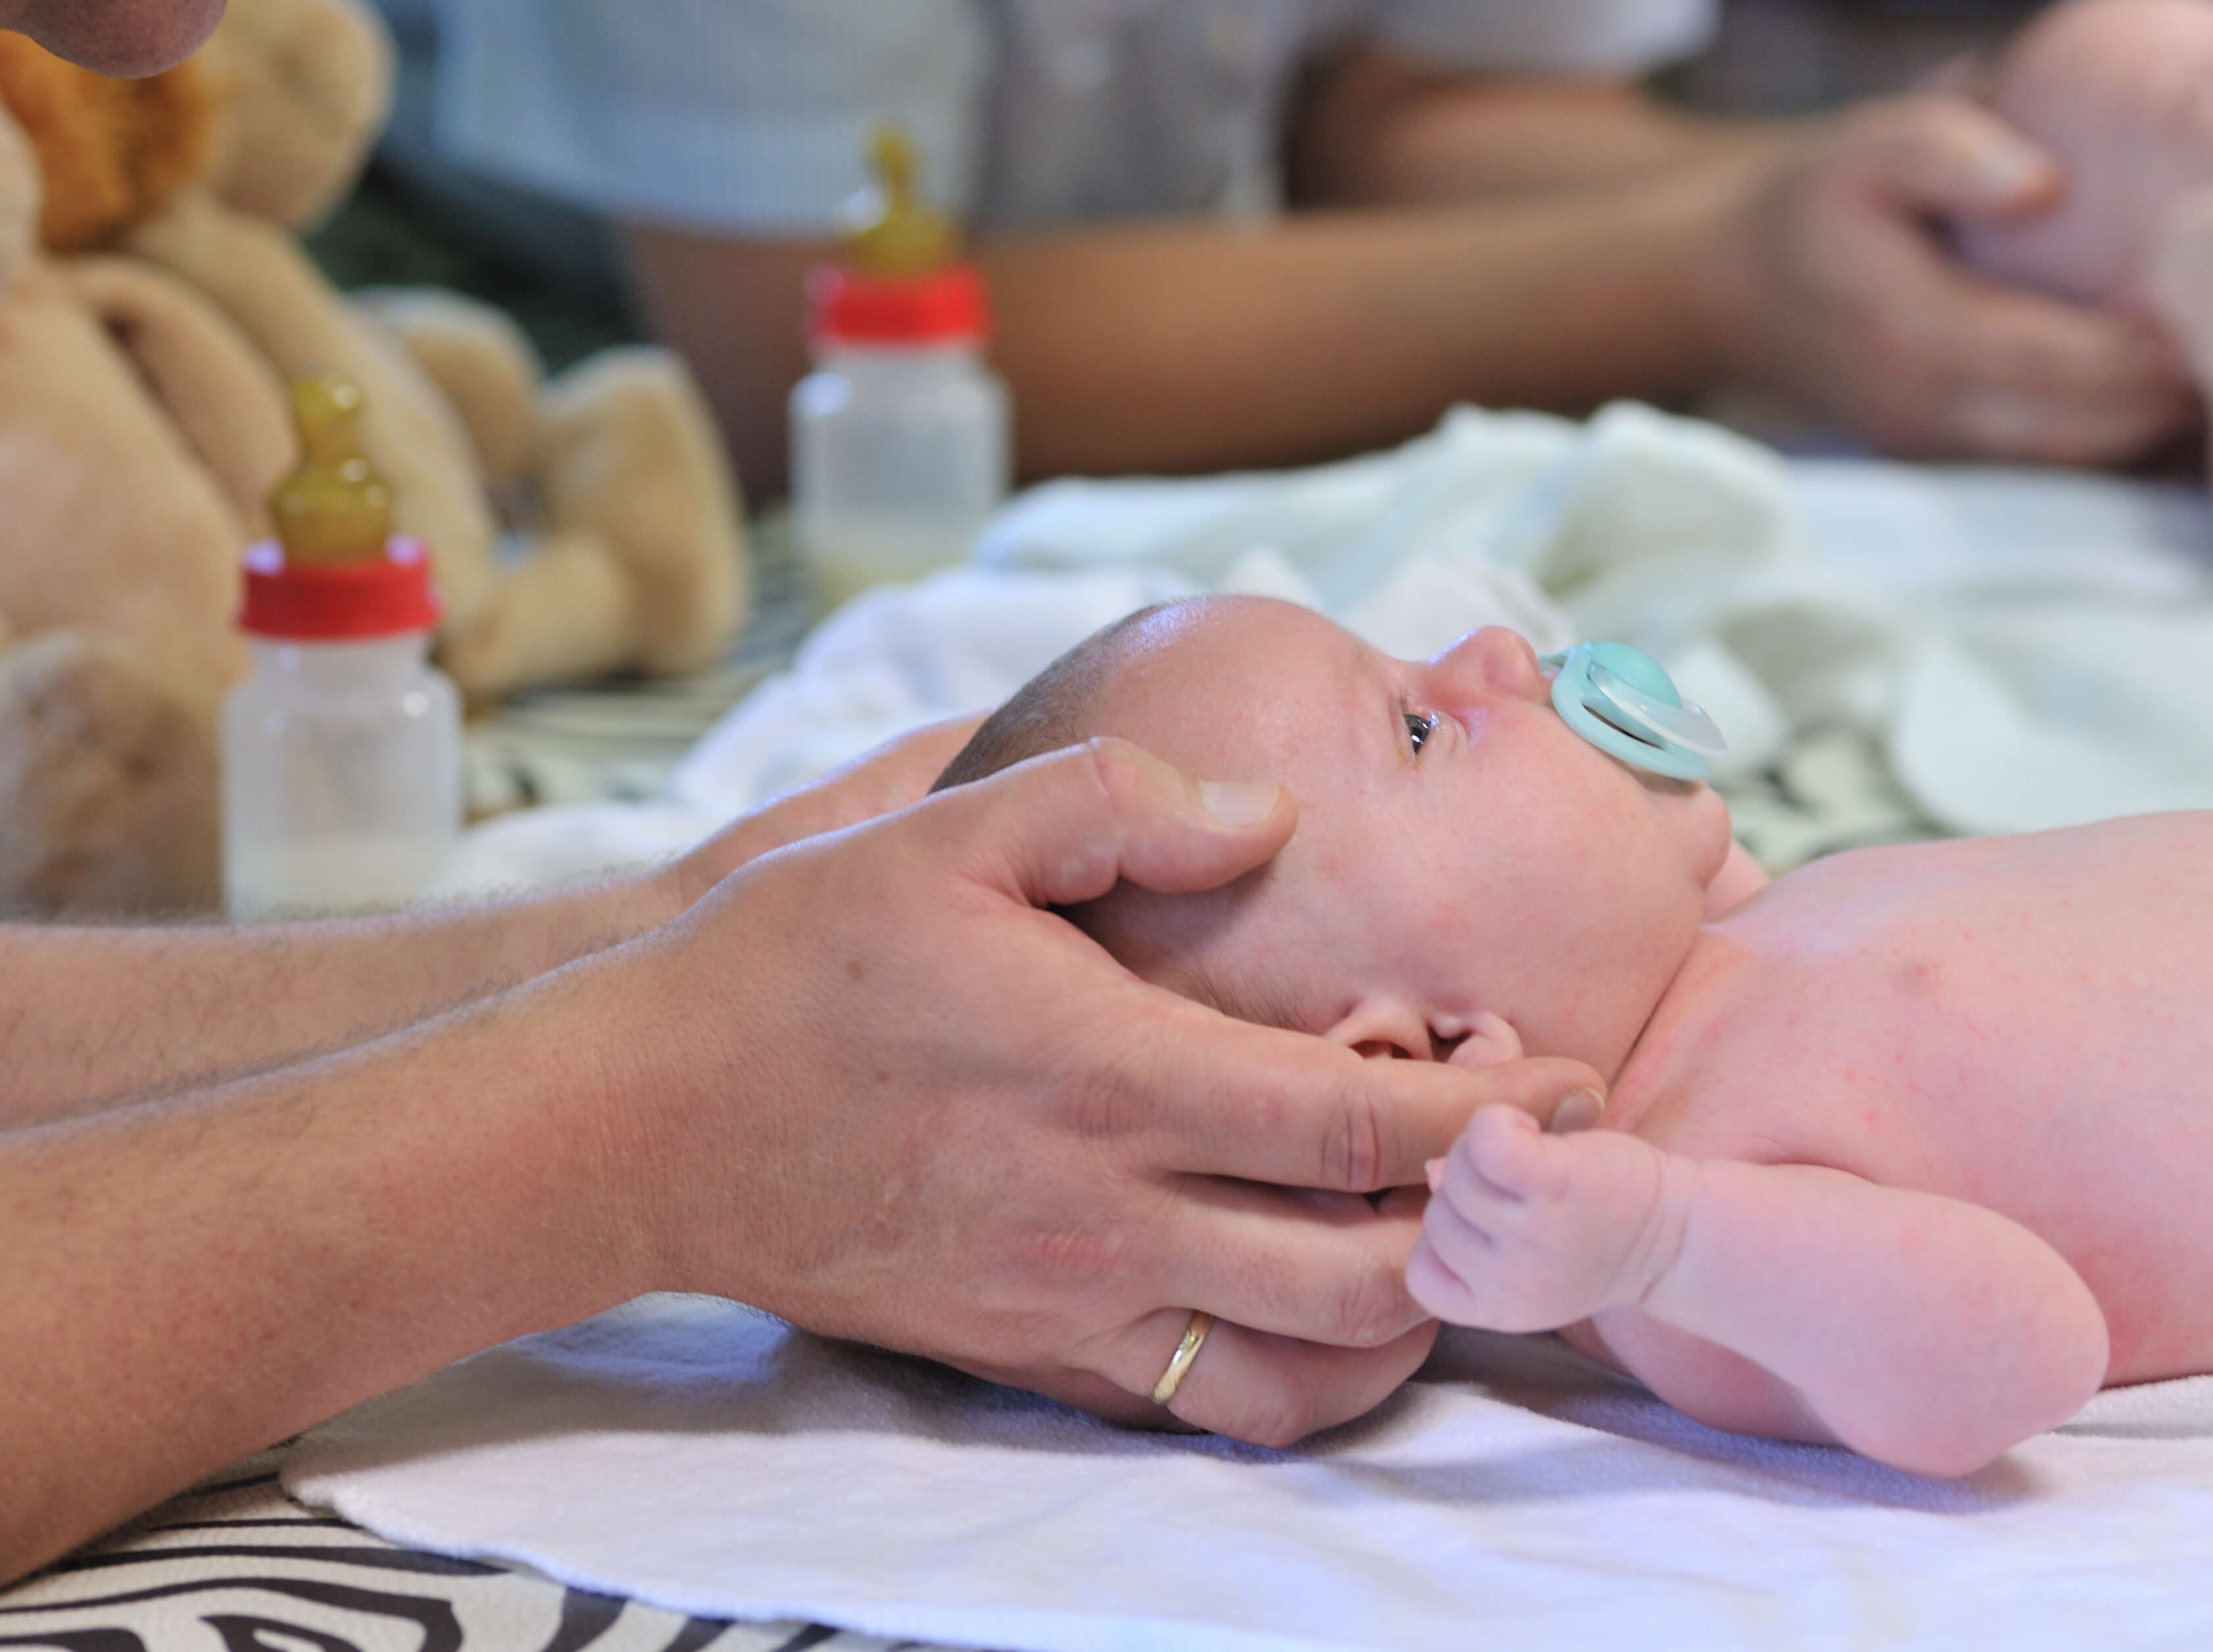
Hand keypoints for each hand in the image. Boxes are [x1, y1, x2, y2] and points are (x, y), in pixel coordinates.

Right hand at [603, 739, 1607, 1446]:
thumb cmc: (797, 961)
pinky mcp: (1026, 1358)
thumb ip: (1122, 807)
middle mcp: (1108, 1215)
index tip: (1569, 1076)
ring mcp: (1069, 1307)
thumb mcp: (943, 829)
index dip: (1493, 1112)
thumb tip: (1271, 818)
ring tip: (1447, 1243)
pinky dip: (1294, 1371)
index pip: (1358, 1127)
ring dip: (1403, 1324)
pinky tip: (1318, 1297)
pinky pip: (1201, 1406)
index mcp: (1113, 1077)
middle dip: (1487, 1228)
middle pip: (1364, 1273)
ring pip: (1298, 1374)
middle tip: (1543, 1163)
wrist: (643, 1122)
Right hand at [1406, 1105, 1680, 1333]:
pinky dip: (1496, 1122)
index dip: (1444, 1236)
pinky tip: (1527, 1127)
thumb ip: (1475, 1228)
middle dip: (1466, 1184)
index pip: (1422, 1275)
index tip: (1485, 1218)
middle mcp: (1509, 1282)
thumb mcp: (1528, 1256)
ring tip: (1528, 1150)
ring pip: (1458, 1173)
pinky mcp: (1555, 1187)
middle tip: (1514, 1176)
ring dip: (1482, 1147)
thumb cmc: (1602, 1235)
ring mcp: (1531, 1235)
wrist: (1682, 1238)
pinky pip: (1487, 1141)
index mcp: (1496, 1309)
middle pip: (1439, 1214)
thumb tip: (1433, 1174)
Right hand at [1708, 96, 2189, 464]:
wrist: (1727, 284)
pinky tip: (2173, 384)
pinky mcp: (1946, 458)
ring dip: (2160, 423)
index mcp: (1917, 338)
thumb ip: (1948, 150)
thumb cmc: (1811, 200)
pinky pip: (2053, 459)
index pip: (2069, 363)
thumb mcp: (1865, 142)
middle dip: (2183, 393)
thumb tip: (2044, 181)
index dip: (2162, 343)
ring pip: (2079, 458)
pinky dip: (2118, 430)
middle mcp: (1930, 414)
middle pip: (2090, 428)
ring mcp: (1937, 449)